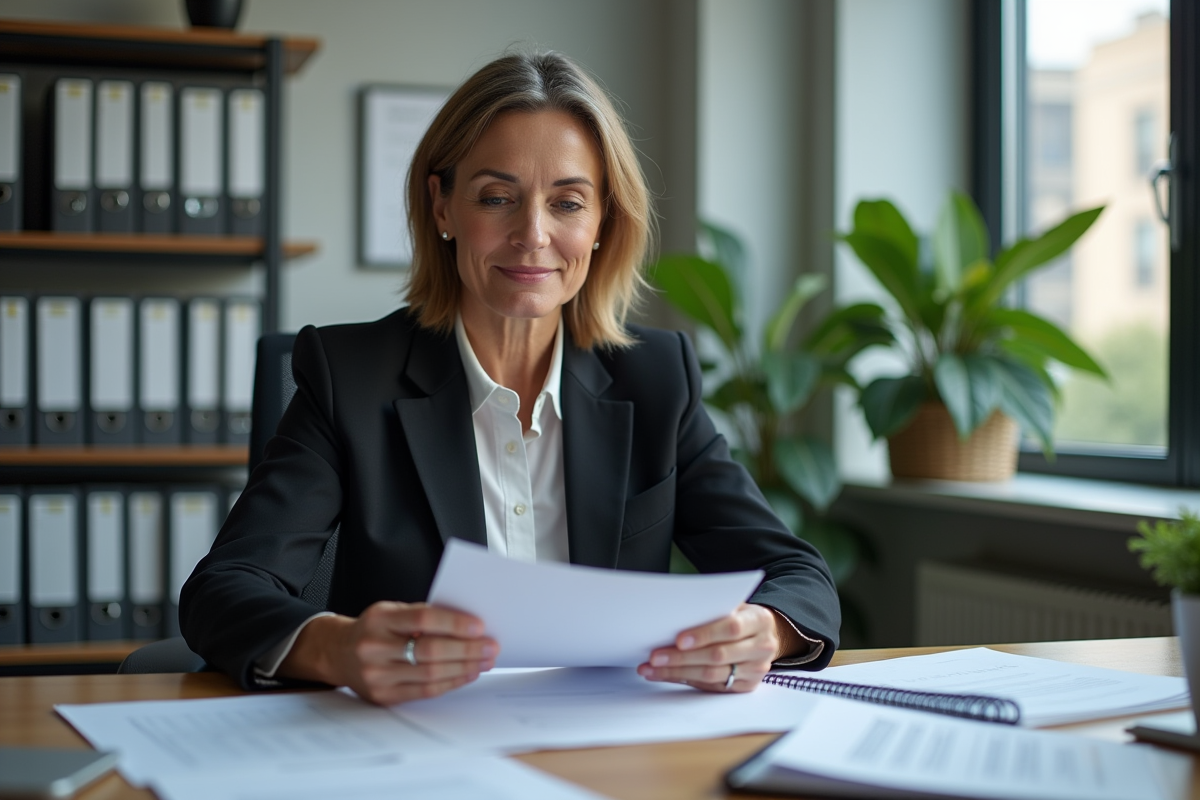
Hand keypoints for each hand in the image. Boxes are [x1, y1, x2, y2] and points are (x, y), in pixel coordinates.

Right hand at [279, 601, 497, 704]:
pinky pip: (424, 691)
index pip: (422, 619)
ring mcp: (377, 675)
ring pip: (430, 673)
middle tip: (491, 646)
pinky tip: (467, 674)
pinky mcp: (383, 696)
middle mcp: (375, 648)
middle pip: (430, 650)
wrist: (338, 653)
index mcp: (379, 619)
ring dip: (464, 667)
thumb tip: (467, 624)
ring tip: (485, 661)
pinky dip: (451, 683)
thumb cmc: (374, 628)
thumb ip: (422, 615)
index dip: (453, 623)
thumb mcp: (391, 611)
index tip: (479, 626)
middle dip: (467, 649)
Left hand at [636, 603, 779, 692]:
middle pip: (718, 656)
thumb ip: (713, 609)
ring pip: (712, 675)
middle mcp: (761, 648)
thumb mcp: (735, 605)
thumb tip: (676, 616)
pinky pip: (711, 686)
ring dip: (677, 672)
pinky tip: (665, 675)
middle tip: (655, 656)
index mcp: (759, 621)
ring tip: (652, 668)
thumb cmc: (742, 617)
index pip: (731, 628)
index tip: (679, 639)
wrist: (766, 636)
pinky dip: (685, 680)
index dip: (704, 634)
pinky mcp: (746, 686)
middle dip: (682, 657)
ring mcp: (755, 670)